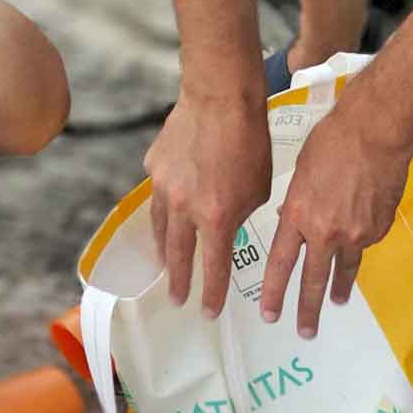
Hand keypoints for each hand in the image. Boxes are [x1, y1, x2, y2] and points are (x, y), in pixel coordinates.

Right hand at [143, 90, 272, 318]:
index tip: (207, 313)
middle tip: (178, 299)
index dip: (210, 294)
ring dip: (163, 251)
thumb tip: (229, 228)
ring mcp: (164, 186)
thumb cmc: (251, 144)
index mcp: (216, 218)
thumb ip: (241, 216)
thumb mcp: (258, 192)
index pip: (212, 267)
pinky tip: (163, 217)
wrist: (221, 99)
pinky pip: (156, 195)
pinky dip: (161, 210)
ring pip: (158, 228)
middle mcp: (184, 208)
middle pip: (176, 255)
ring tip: (165, 266)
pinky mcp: (154, 166)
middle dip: (179, 281)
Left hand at [259, 103, 412, 337]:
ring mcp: (355, 234)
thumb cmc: (333, 141)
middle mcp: (325, 232)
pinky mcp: (378, 229)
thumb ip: (296, 202)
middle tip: (304, 333)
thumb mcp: (301, 171)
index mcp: (299, 215)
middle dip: (307, 310)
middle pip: (313, 280)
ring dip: (337, 289)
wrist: (377, 132)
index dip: (274, 292)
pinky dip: (360, 239)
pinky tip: (362, 226)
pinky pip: (365, 241)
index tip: (269, 315)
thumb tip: (293, 219)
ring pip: (343, 269)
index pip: (281, 264)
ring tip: (335, 302)